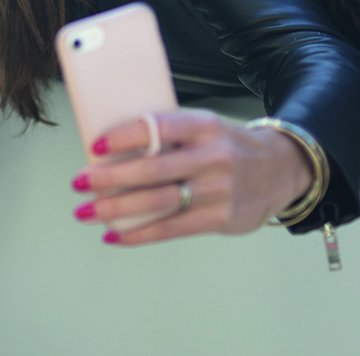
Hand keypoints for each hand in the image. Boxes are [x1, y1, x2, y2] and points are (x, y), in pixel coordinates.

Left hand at [70, 109, 313, 245]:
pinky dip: (140, 234)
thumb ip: (167, 135)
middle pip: (153, 170)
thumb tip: (110, 149)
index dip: (125, 136)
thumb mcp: (203, 125)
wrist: (281, 167)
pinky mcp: (222, 218)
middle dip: (109, 178)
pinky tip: (114, 236)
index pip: (158, 127)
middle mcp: (213, 156)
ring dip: (117, 209)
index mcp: (204, 124)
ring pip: (160, 202)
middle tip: (78, 182)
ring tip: (86, 211)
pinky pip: (174, 229)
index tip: (94, 145)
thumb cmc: (226, 142)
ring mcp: (220, 190)